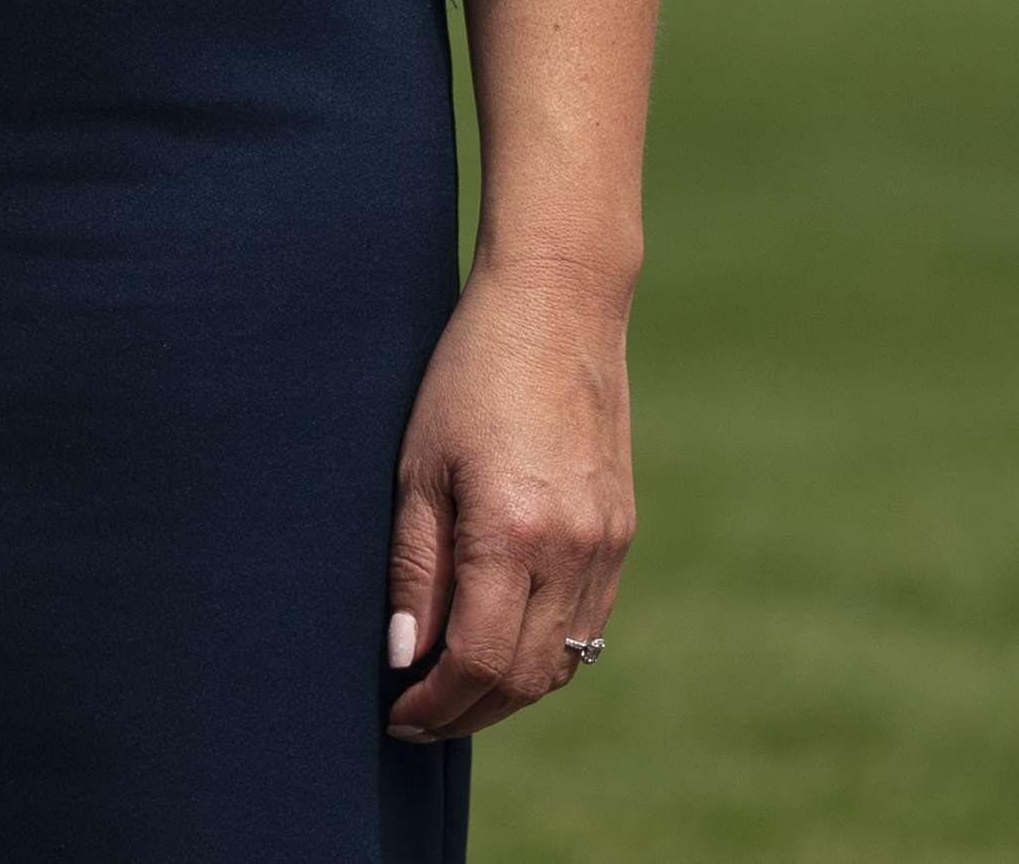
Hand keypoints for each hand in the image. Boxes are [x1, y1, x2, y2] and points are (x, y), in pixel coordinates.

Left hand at [383, 252, 634, 742]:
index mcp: (514, 531)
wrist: (560, 302)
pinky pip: (589, 623)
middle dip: (467, 713)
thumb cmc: (470, 374)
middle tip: (418, 716)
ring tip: (455, 686)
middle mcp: (572, 548)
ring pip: (564, 661)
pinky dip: (547, 651)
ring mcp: (607, 542)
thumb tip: (406, 657)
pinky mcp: (622, 530)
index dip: (435, 705)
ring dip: (509, 689)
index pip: (479, 662)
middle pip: (525, 678)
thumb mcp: (419, 467)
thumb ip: (415, 569)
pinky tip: (504, 638)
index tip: (397, 713)